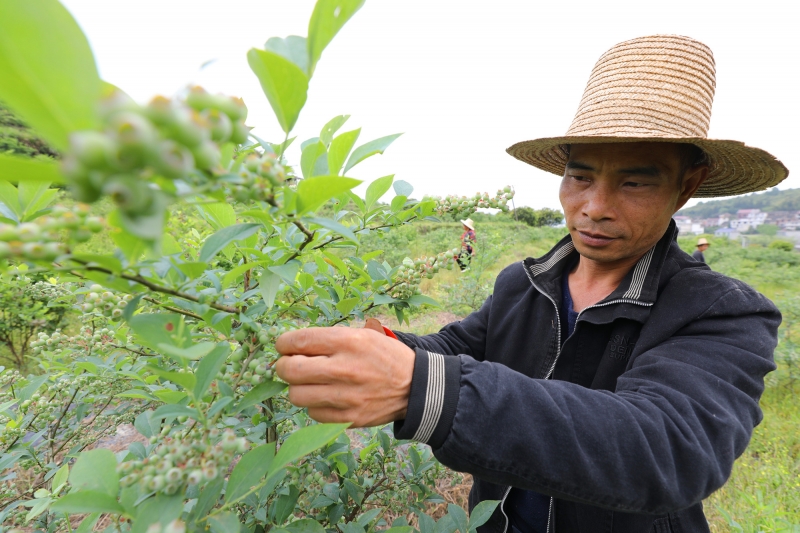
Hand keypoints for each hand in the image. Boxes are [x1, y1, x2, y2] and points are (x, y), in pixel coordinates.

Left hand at [274, 323, 414, 426]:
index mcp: (348, 342)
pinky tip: (325, 396)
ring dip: (297, 387)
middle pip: (290, 370)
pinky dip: (314, 405)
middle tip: (289, 365)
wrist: (415, 386)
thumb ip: (328, 340)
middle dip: (283, 366)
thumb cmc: (384, 356)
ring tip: (309, 382)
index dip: (283, 343)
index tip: (284, 346)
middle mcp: (344, 368)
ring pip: (296, 395)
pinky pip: (313, 413)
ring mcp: (346, 396)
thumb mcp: (362, 335)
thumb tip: (291, 346)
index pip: (298, 341)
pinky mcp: (348, 418)